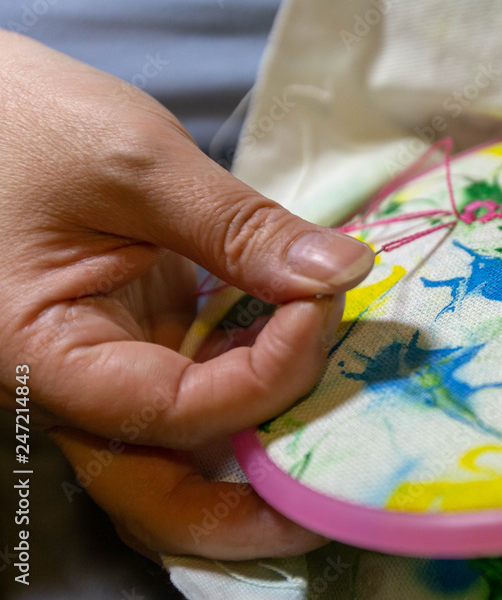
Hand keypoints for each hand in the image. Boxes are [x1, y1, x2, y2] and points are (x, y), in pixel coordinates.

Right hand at [0, 30, 370, 556]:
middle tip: (338, 492)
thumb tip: (341, 272)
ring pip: (182, 450)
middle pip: (160, 490)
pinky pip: (200, 388)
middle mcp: (72, 386)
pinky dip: (257, 377)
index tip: (322, 301)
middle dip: (249, 507)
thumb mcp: (133, 164)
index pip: (176, 410)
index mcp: (45, 357)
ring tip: (342, 417)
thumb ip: (239, 228)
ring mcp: (107, 368)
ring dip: (262, 446)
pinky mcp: (135, 340)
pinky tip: (307, 344)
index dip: (269, 372)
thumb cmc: (23, 121)